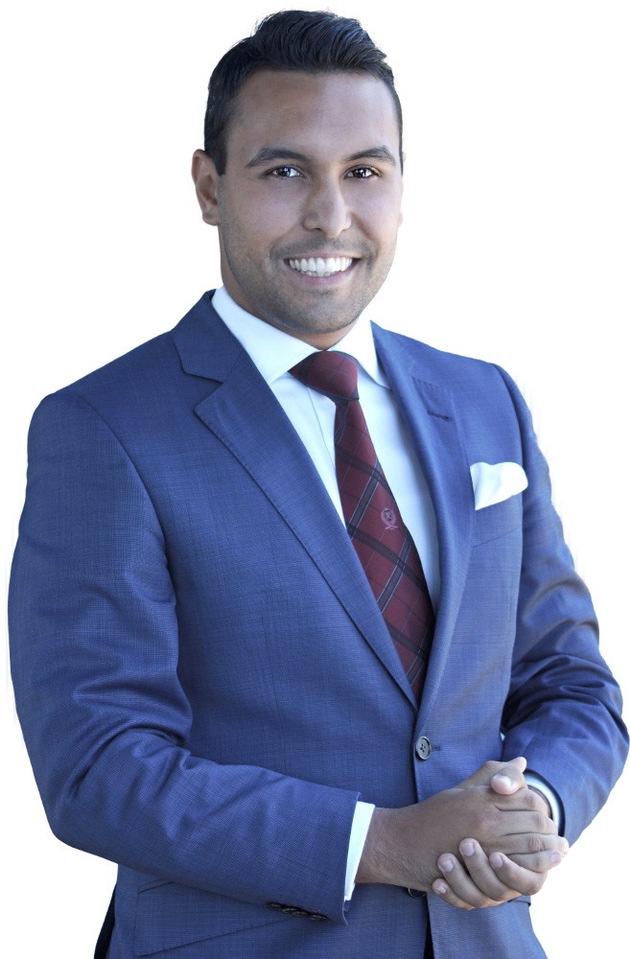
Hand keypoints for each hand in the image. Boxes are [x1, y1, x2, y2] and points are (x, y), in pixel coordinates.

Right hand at [356, 757, 566, 900]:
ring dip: (548, 850)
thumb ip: (493, 774)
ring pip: (531, 847)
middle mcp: (486, 819)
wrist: (404, 844)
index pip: (527, 797)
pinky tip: (541, 869)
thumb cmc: (433, 814)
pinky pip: (518, 871)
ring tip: (557, 852)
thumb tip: (522, 762)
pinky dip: (534, 869)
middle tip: (557, 834)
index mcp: (482, 797)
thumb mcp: (463, 788)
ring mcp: (484, 846)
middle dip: (550, 828)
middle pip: (534, 821)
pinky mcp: (481, 871)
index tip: (545, 812)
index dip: (540, 804)